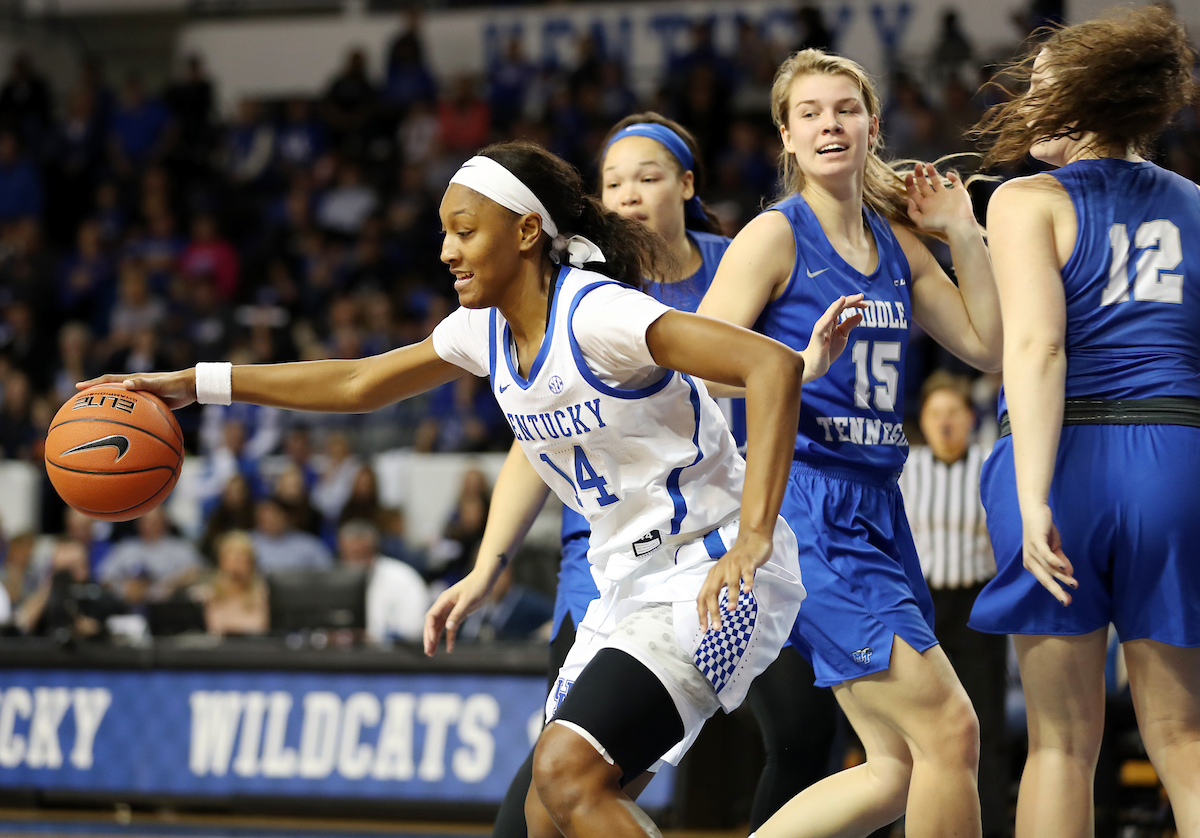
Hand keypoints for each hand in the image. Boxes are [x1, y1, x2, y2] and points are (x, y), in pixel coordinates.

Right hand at [76, 370, 197, 409]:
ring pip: (120, 402)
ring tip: (96, 417)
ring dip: (108, 407)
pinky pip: (132, 411)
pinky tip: (122, 428)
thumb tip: (126, 384)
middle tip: (80, 402)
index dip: (93, 383)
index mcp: (134, 380)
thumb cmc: (176, 384)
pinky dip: (125, 417)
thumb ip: (144, 383)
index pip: (109, 380)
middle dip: (95, 395)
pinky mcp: (149, 404)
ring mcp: (141, 396)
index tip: (78, 387)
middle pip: (111, 391)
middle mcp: (135, 387)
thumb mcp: (160, 384)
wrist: (191, 387)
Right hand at [423, 570, 493, 654]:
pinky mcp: (458, 614)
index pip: (431, 616)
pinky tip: (450, 649)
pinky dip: (450, 638)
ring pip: (440, 627)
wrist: (485, 579)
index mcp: (444, 600)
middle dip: (429, 638)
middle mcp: (444, 606)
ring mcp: (451, 610)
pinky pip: (451, 628)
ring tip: (432, 653)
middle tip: (428, 652)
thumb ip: (457, 614)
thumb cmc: (476, 587)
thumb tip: (447, 627)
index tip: (431, 640)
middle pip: (432, 624)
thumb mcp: (467, 601)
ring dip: (436, 639)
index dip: (429, 629)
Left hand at [696, 530, 772, 631]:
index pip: (702, 597)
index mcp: (713, 576)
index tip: (705, 629)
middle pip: (712, 592)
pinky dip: (746, 582)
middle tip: (717, 627)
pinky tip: (747, 591)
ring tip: (731, 609)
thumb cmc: (737, 560)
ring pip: (730, 583)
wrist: (752, 539)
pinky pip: (746, 573)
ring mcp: (734, 566)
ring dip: (730, 597)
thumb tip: (701, 606)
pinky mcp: (747, 562)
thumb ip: (713, 589)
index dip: (702, 614)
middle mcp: (720, 571)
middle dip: (713, 611)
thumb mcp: (722, 575)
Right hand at [800, 294, 865, 383]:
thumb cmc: (827, 350)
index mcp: (832, 321)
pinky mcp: (817, 337)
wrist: (815, 366)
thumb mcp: (842, 335)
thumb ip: (849, 325)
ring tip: (846, 299)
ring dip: (837, 306)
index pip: (843, 308)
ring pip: (829, 313)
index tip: (865, 304)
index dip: (853, 304)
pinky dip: (827, 319)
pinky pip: (821, 327)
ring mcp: (821, 328)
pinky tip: (833, 315)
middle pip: (837, 307)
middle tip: (861, 296)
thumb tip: (860, 314)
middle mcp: (826, 322)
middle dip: (849, 301)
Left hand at [905, 163, 975, 234]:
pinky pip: (956, 182)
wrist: (959, 224)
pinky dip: (952, 177)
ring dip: (932, 173)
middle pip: (924, 185)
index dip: (909, 184)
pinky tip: (947, 174)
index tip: (908, 175)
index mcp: (925, 205)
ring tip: (927, 165)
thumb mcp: (921, 222)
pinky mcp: (958, 192)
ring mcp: (946, 195)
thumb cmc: (940, 224)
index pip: (914, 193)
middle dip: (919, 175)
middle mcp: (934, 199)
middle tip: (917, 166)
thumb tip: (909, 200)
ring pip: (937, 182)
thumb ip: (912, 212)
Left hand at [1021, 503, 1076, 605]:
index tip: (1067, 601)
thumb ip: (1061, 561)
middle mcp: (1030, 560)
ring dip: (1062, 576)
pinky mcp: (1036, 541)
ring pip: (1048, 568)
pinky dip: (1055, 562)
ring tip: (1074, 583)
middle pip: (1044, 578)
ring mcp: (1031, 550)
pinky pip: (1045, 554)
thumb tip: (1070, 575)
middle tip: (1067, 601)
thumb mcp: (1054, 548)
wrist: (1036, 511)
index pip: (1046, 580)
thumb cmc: (1044, 531)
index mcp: (1033, 564)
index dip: (1056, 590)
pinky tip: (1064, 569)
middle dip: (1056, 590)